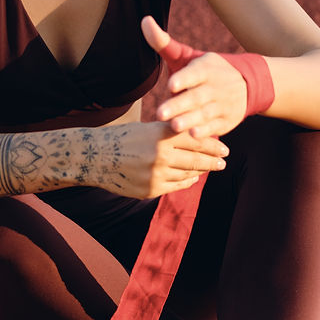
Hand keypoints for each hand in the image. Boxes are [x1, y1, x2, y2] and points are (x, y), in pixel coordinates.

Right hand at [86, 121, 228, 198]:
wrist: (95, 157)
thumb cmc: (124, 138)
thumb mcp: (147, 129)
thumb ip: (171, 134)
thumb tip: (200, 140)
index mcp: (160, 134)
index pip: (195, 139)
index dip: (213, 145)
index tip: (225, 148)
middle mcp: (160, 154)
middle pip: (196, 159)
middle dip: (213, 161)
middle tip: (224, 162)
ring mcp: (155, 174)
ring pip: (187, 174)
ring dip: (200, 172)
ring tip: (209, 169)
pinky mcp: (150, 190)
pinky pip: (175, 186)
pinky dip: (186, 181)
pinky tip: (192, 177)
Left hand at [141, 16, 248, 138]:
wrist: (247, 83)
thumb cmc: (205, 70)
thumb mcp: (187, 56)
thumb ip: (164, 43)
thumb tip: (144, 21)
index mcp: (205, 68)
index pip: (194, 73)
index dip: (183, 79)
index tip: (171, 85)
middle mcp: (215, 86)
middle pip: (196, 96)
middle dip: (179, 105)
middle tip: (160, 113)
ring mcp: (222, 104)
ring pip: (205, 113)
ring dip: (190, 120)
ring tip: (174, 126)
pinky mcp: (226, 120)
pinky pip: (215, 126)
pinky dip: (206, 131)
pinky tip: (193, 134)